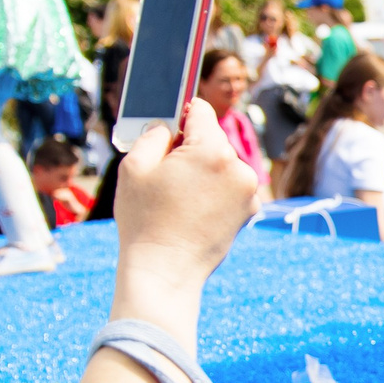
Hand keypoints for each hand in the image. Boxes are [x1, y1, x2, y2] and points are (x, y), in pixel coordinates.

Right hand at [111, 98, 258, 298]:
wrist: (165, 271)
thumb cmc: (145, 220)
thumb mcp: (134, 166)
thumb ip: (154, 133)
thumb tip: (169, 124)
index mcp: (212, 150)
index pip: (199, 111)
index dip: (180, 116)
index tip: (169, 127)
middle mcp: (239, 167)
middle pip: (211, 138)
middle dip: (190, 148)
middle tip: (165, 175)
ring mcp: (248, 190)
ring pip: (221, 163)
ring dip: (203, 170)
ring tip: (178, 197)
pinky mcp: (250, 209)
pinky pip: (229, 185)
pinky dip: (214, 190)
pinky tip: (193, 209)